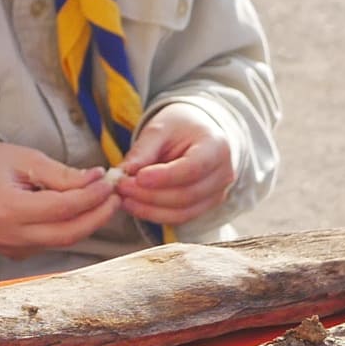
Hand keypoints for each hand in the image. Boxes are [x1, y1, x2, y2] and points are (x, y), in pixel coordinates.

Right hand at [0, 140, 121, 255]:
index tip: (108, 181)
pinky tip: (81, 211)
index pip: (63, 208)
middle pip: (68, 233)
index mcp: (9, 209)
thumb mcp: (24, 159)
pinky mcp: (16, 253)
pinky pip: (50, 243)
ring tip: (103, 201)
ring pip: (62, 241)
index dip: (91, 195)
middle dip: (98, 215)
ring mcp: (12, 249)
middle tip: (115, 196)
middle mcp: (11, 236)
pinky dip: (69, 228)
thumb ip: (61, 174)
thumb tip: (96, 180)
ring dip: (87, 222)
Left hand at [116, 100, 237, 227]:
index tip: (137, 177)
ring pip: (182, 212)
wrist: (196, 134)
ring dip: (149, 209)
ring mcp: (217, 194)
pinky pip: (179, 218)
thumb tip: (125, 172)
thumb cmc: (179, 128)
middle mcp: (223, 174)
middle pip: (186, 195)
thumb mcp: (159, 129)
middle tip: (121, 187)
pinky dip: (154, 214)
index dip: (164, 177)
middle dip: (149, 195)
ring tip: (123, 198)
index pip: (193, 168)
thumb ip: (143, 150)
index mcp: (216, 147)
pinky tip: (135, 205)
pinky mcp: (205, 207)